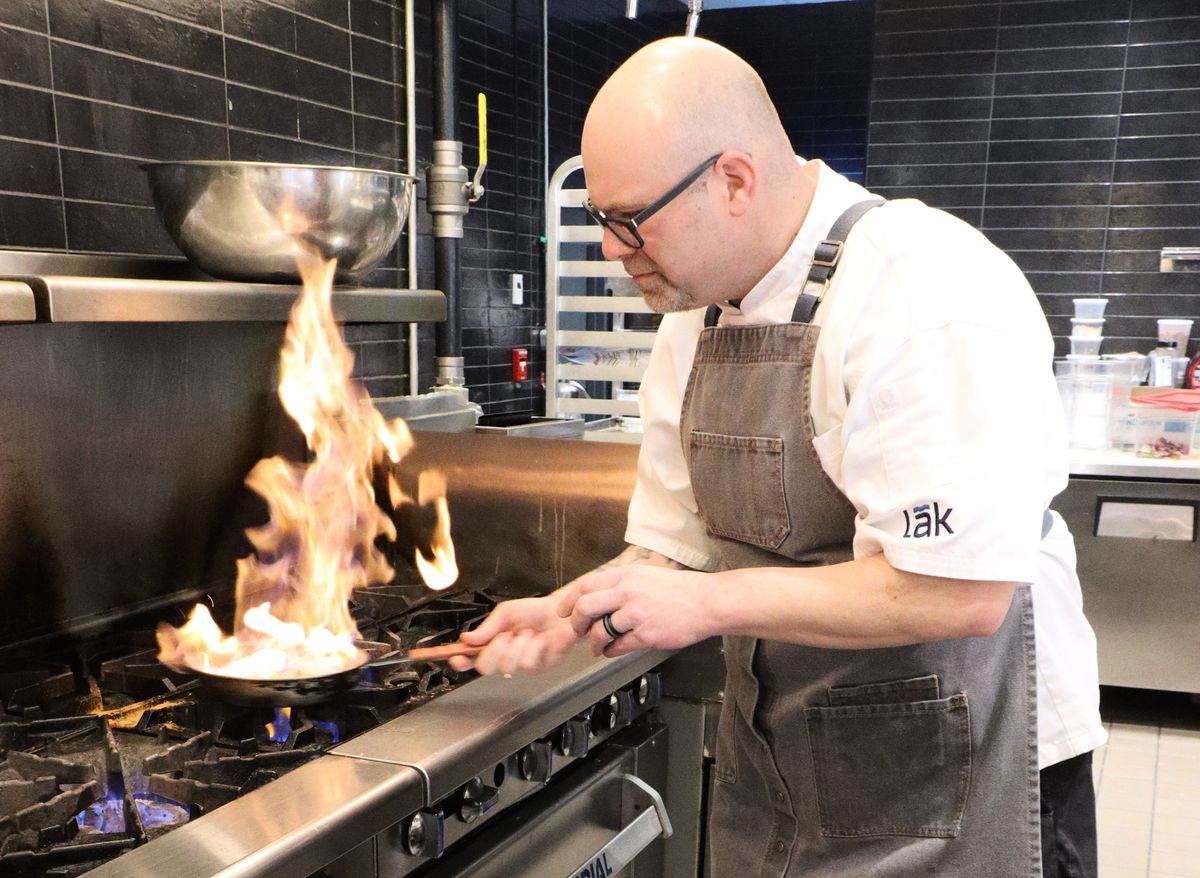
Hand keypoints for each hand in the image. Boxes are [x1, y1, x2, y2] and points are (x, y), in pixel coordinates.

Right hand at [450, 595, 580, 674]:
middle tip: (505, 635)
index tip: (456, 658)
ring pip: (506, 665)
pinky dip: (532, 647)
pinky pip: (526, 663)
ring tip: (527, 633)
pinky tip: (540, 640)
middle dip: (493, 650)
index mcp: (492, 642)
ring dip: (517, 645)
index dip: (460, 660)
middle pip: (484, 667)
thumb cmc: (534, 611)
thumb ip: (487, 627)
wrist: (560, 613)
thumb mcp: (506, 612)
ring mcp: (519, 664)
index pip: (470, 657)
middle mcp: (503, 655)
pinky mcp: (536, 668)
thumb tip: (466, 638)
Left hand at [557, 565, 713, 656]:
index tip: (563, 612)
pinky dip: (610, 652)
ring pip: (599, 631)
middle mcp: (627, 592)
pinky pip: (618, 647)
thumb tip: (595, 599)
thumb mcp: (645, 576)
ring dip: (593, 643)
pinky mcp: (646, 634)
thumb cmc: (678, 590)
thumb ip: (620, 585)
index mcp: (625, 575)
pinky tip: (612, 651)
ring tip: (596, 647)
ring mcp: (636, 614)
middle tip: (577, 631)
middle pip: (585, 607)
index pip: (585, 586)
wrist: (706, 601)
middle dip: (576, 623)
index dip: (569, 601)